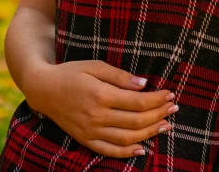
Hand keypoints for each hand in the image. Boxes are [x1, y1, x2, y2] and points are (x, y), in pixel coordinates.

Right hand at [23, 60, 178, 158]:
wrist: (44, 90)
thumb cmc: (72, 73)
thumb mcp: (95, 66)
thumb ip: (120, 76)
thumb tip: (144, 84)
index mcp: (101, 95)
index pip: (138, 102)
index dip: (157, 99)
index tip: (170, 94)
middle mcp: (97, 116)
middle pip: (136, 120)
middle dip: (159, 114)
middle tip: (173, 108)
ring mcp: (91, 131)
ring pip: (128, 138)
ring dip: (150, 132)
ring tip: (165, 125)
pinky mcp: (86, 140)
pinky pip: (110, 151)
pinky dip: (128, 152)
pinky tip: (143, 148)